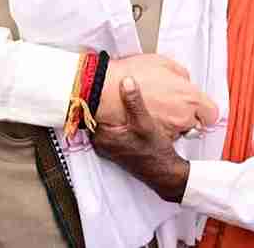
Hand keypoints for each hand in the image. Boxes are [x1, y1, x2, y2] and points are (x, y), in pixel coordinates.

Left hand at [94, 76, 189, 201]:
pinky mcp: (115, 146)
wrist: (164, 172)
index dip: (93, 96)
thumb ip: (134, 102)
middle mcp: (101, 142)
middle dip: (102, 101)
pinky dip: (114, 118)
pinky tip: (124, 108)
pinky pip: (109, 127)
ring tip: (116, 92)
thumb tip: (126, 80)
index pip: (89, 111)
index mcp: (102, 136)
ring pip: (103, 121)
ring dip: (109, 110)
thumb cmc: (153, 150)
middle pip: (96, 115)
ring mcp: (107, 145)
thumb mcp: (145, 123)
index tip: (98, 81)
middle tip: (108, 83)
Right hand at [97, 54, 217, 137]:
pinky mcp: (152, 140)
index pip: (211, 113)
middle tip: (171, 100)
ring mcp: (168, 132)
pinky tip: (147, 116)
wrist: (107, 93)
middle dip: (184, 112)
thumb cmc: (133, 74)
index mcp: (188, 99)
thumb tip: (184, 80)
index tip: (201, 107)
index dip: (206, 109)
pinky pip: (161, 135)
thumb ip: (180, 73)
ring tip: (155, 106)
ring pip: (177, 129)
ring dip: (170, 120)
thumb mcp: (162, 62)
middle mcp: (181, 118)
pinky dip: (157, 128)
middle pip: (193, 121)